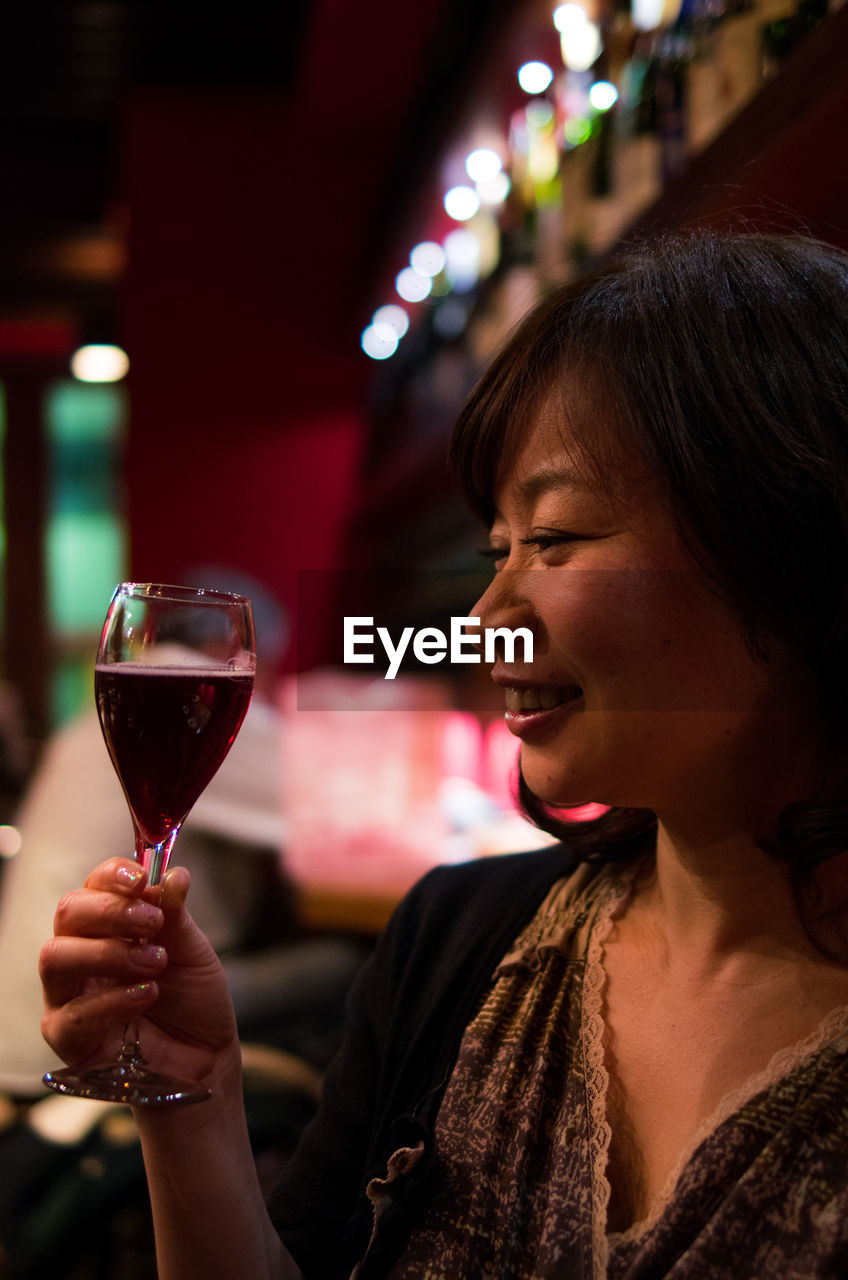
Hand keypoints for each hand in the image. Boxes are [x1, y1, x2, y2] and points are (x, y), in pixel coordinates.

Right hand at [40, 857, 239, 1090]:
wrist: (205, 1057)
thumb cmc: (194, 1001)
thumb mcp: (193, 951)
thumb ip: (176, 915)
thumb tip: (175, 874)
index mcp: (110, 925)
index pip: (94, 886)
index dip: (112, 876)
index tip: (140, 879)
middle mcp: (82, 953)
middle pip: (68, 913)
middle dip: (110, 911)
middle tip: (152, 923)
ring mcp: (68, 994)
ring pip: (56, 957)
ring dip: (109, 953)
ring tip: (154, 963)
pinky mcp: (68, 1036)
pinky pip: (71, 1012)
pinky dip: (112, 999)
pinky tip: (147, 996)